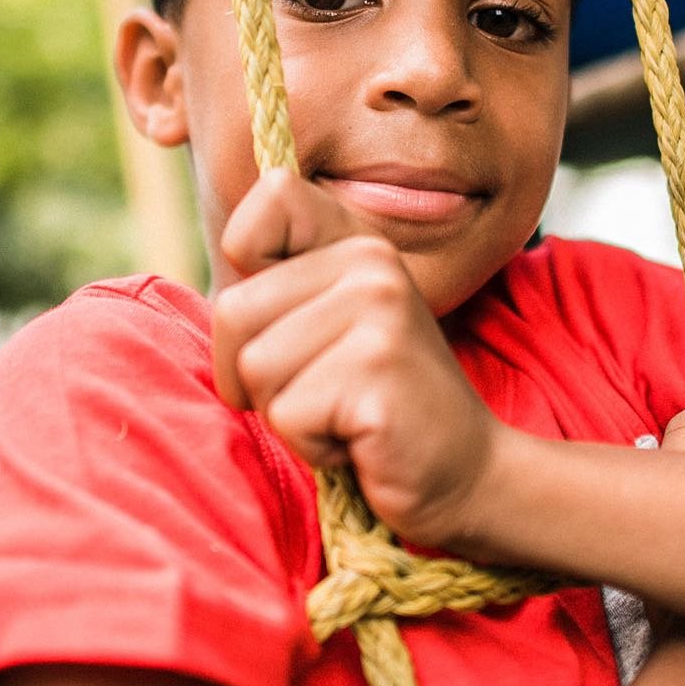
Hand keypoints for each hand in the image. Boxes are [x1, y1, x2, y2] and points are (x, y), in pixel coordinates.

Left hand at [211, 169, 498, 547]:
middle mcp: (372, 265)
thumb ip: (279, 291)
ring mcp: (380, 315)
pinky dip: (312, 447)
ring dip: (287, 414)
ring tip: (344, 416)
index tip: (291, 326)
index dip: (246, 277)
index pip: (261, 211)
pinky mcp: (378, 374)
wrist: (468, 474)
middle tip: (320, 395)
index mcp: (359, 244)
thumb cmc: (375, 408)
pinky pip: (287, 416)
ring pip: (254, 368)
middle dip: (253, 375)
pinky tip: (361, 440)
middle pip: (234, 311)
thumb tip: (217, 266)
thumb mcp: (329, 329)